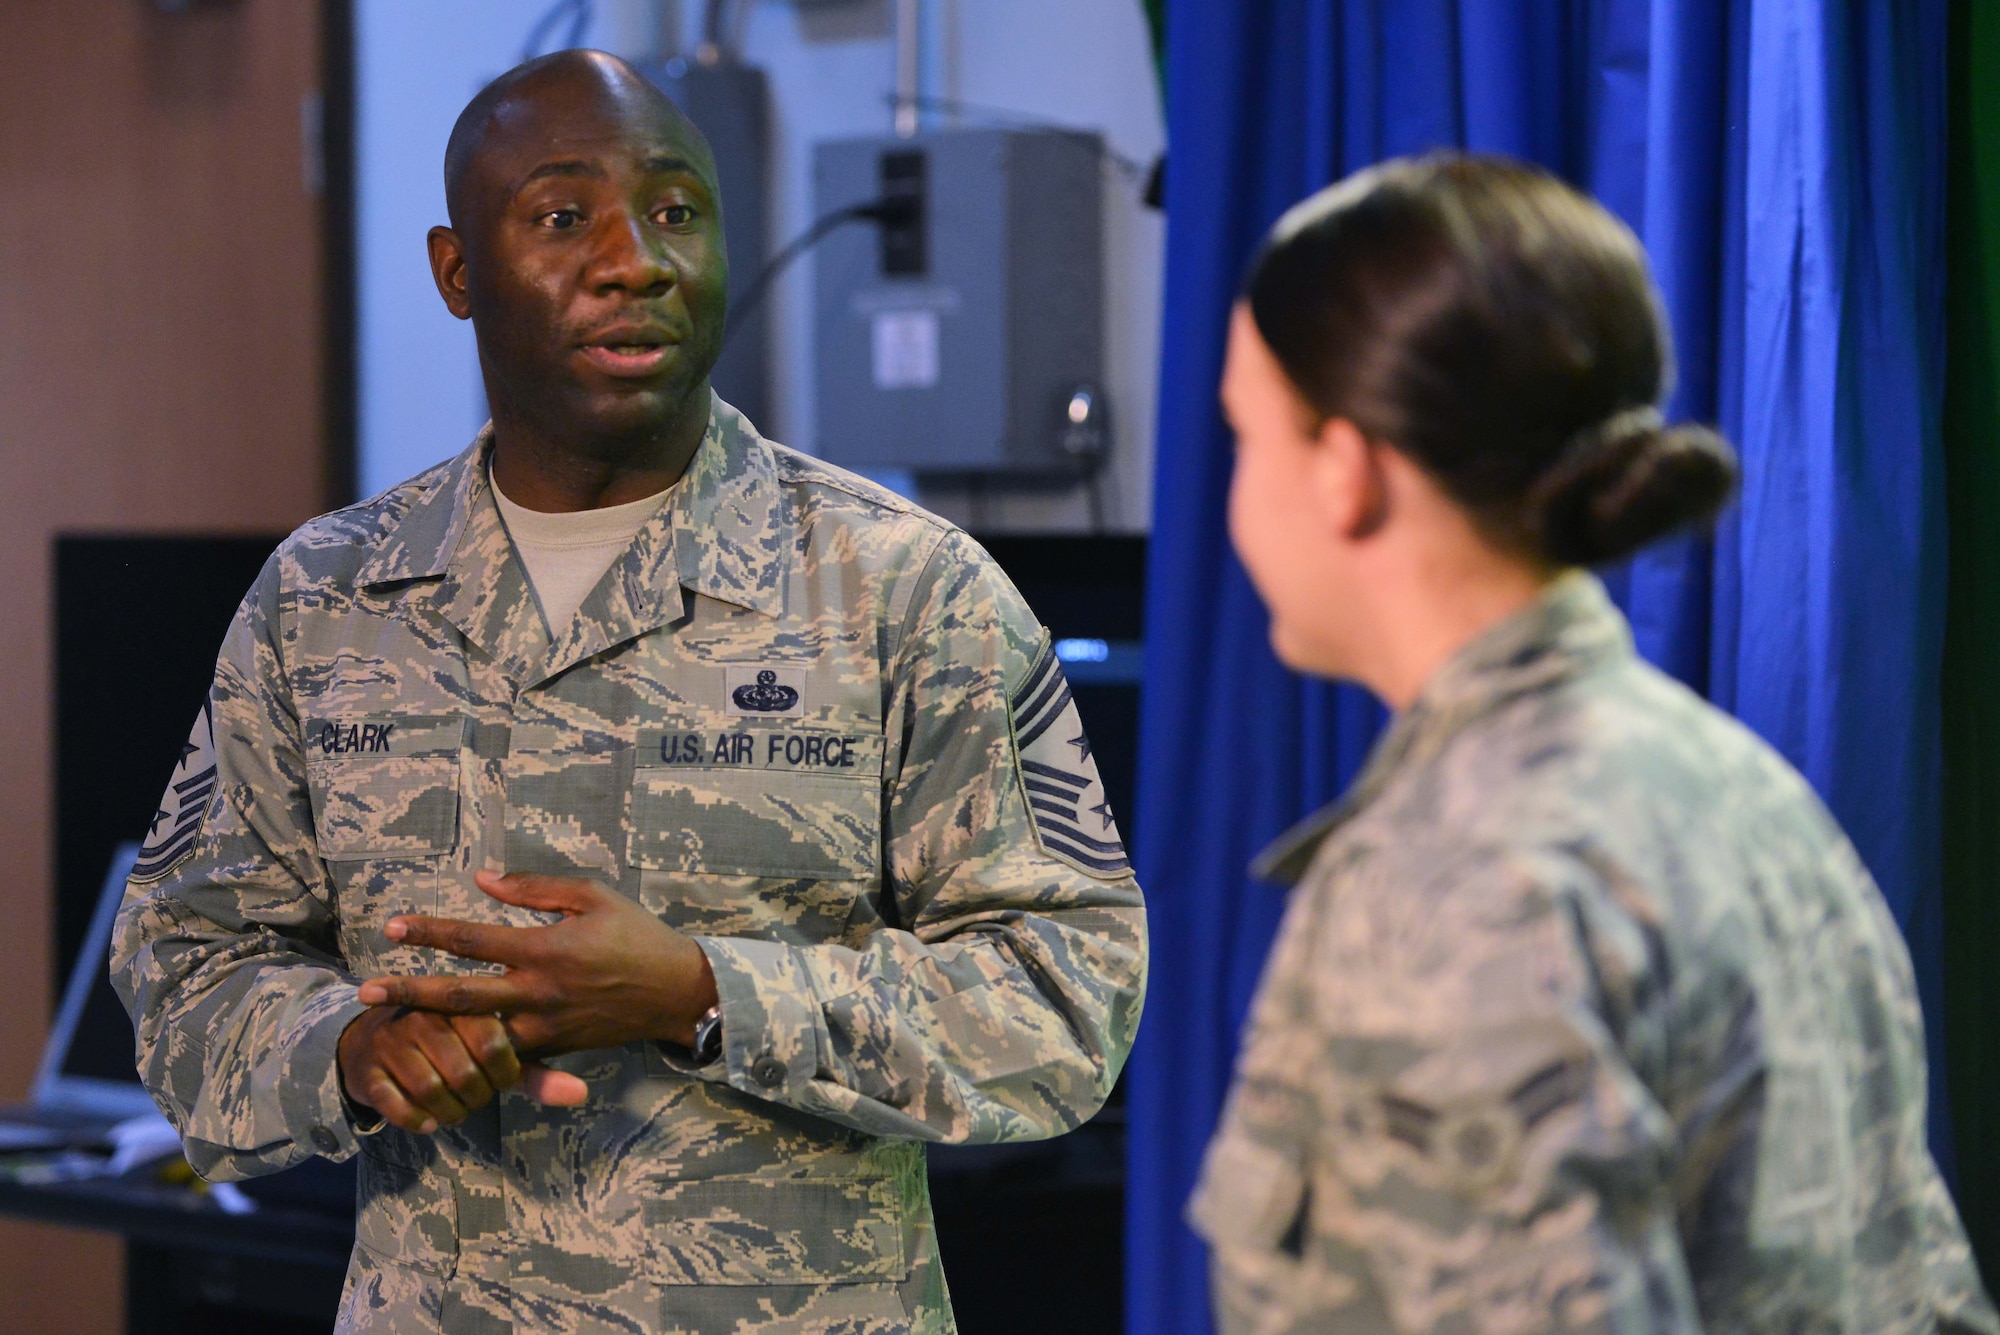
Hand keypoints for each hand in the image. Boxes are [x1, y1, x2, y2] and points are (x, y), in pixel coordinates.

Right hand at [336, 1006, 583, 1133]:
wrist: (374, 1042)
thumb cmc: (447, 1044)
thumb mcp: (490, 1053)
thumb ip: (535, 1073)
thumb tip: (581, 1094)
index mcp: (463, 1005)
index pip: (494, 1042)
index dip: (503, 1073)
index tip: (501, 1077)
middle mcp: (426, 1017)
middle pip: (464, 1073)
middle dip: (476, 1097)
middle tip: (475, 1095)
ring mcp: (394, 1042)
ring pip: (432, 1091)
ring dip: (449, 1112)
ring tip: (454, 1109)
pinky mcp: (369, 1070)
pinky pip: (397, 1106)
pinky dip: (417, 1120)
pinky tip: (427, 1121)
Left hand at [356, 871, 719, 1055]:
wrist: (677, 993)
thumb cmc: (637, 936)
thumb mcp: (594, 896)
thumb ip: (536, 887)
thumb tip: (483, 879)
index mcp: (545, 948)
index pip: (473, 938)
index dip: (430, 931)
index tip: (392, 926)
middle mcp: (537, 991)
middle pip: (459, 995)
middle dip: (408, 993)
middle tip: (364, 993)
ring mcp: (544, 1026)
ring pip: (475, 1032)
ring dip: (432, 1029)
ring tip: (392, 1028)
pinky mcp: (555, 1048)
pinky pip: (505, 1053)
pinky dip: (472, 1051)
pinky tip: (443, 1050)